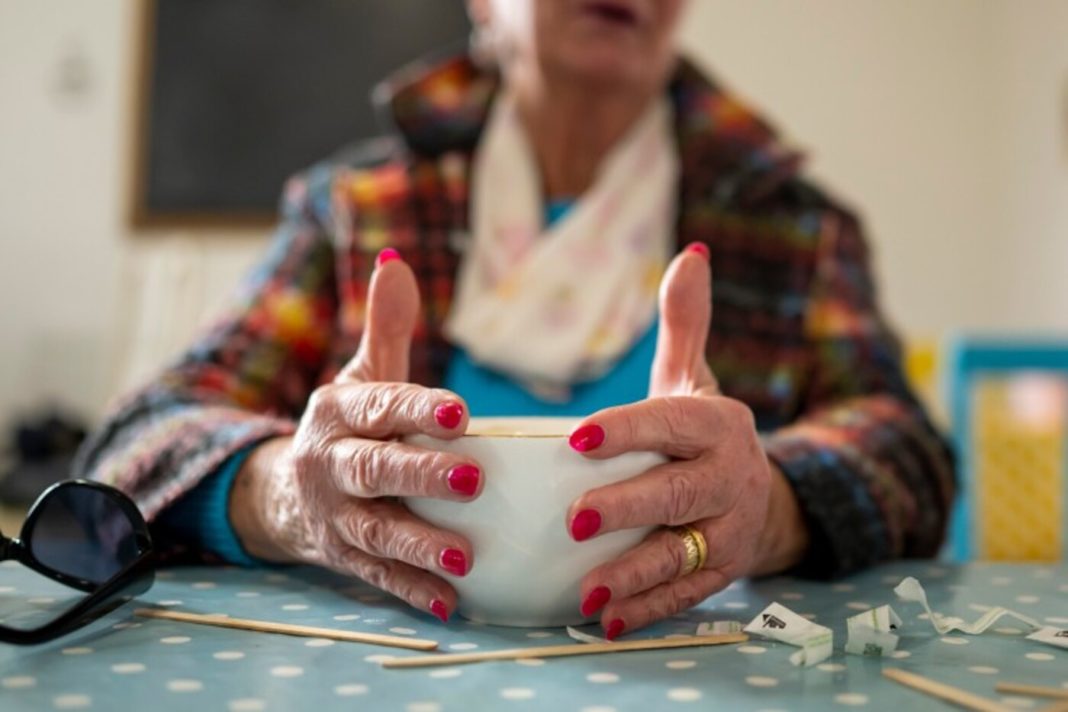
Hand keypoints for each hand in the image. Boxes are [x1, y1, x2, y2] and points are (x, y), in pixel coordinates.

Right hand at [230, 250, 479, 621]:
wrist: (285, 491)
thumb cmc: (348, 425)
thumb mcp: (361, 376)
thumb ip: (385, 327)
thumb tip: (396, 263)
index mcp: (339, 412)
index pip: (380, 407)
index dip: (416, 409)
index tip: (461, 411)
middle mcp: (330, 464)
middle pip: (374, 470)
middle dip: (420, 475)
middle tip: (474, 478)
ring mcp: (335, 515)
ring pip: (375, 531)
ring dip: (418, 545)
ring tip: (464, 557)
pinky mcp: (344, 557)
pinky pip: (376, 577)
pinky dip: (410, 591)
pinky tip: (449, 603)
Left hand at [567, 244, 808, 637]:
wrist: (762, 494)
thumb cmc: (703, 432)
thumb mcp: (696, 378)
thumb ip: (685, 324)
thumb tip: (690, 254)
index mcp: (714, 425)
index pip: (668, 424)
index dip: (626, 430)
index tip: (577, 438)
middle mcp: (727, 477)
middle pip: (676, 493)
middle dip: (627, 506)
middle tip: (573, 517)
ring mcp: (727, 530)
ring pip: (682, 553)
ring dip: (635, 572)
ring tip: (588, 587)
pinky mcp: (721, 572)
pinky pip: (685, 594)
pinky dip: (648, 609)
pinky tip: (606, 619)